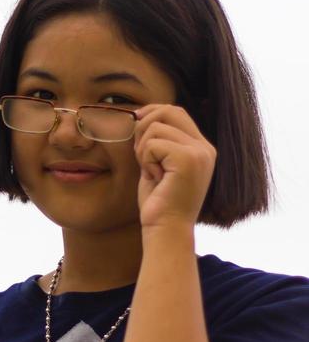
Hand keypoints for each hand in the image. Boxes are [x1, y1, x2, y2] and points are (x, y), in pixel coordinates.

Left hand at [133, 104, 215, 230]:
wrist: (166, 230)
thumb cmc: (159, 202)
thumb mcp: (159, 165)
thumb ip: (158, 141)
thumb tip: (142, 115)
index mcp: (202, 148)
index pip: (177, 112)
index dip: (152, 111)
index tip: (135, 121)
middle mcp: (205, 148)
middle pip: (169, 111)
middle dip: (144, 126)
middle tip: (141, 154)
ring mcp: (199, 153)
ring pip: (155, 128)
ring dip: (143, 150)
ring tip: (152, 172)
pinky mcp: (188, 159)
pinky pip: (152, 144)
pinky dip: (145, 161)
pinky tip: (155, 178)